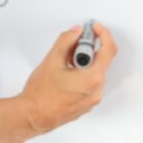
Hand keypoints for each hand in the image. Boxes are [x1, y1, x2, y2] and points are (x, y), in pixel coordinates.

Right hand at [18, 21, 117, 135]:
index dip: (103, 34)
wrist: (33, 115)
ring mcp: (92, 99)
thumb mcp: (52, 60)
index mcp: (92, 78)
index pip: (109, 50)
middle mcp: (96, 90)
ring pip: (94, 72)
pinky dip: (81, 74)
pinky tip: (65, 74)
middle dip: (86, 49)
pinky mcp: (86, 103)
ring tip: (64, 63)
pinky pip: (90, 83)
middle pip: (100, 61)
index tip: (95, 28)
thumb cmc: (41, 94)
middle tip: (71, 45)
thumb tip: (76, 32)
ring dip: (82, 62)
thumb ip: (66, 40)